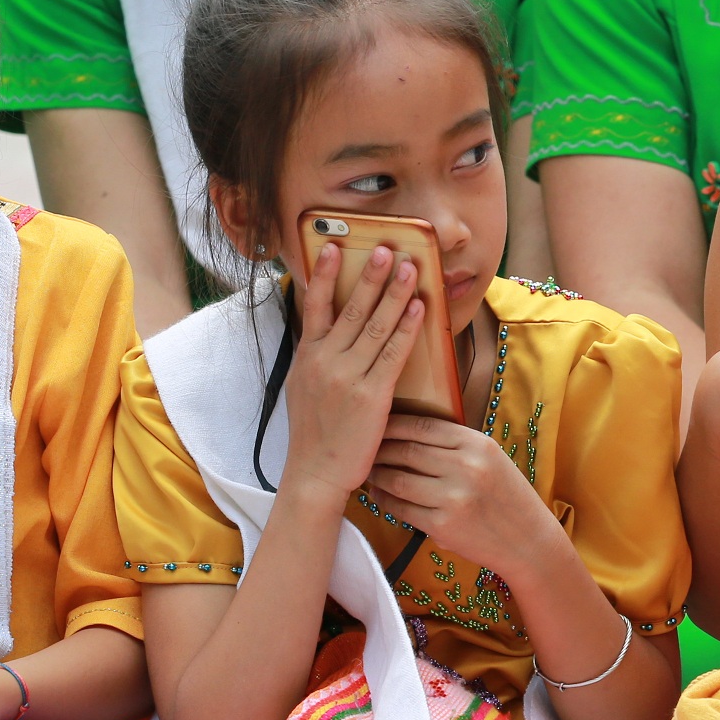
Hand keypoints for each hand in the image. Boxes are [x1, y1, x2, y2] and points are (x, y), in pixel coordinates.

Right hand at [280, 242, 424, 505]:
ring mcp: (347, 376)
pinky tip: (418, 308)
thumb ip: (314, 356)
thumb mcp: (301, 387)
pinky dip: (406, 327)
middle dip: (372, 275)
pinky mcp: (371, 395)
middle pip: (351, 308)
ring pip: (375, 325)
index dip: (326, 274)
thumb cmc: (313, 433)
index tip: (334, 246)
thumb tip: (323, 328)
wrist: (315, 472)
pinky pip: (392, 353)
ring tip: (410, 267)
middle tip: (388, 248)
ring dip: (395, 293)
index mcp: (307, 356)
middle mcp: (324, 361)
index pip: (315, 305)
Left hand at [366, 415, 560, 580]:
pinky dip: (384, 501)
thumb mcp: (490, 459)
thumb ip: (455, 445)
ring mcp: (454, 497)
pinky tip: (379, 496)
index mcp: (477, 445)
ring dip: (377, 475)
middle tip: (363, 450)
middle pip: (405, 451)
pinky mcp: (443, 525)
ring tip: (367, 473)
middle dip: (379, 450)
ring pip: (398, 480)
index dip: (393, 424)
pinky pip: (401, 509)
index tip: (376, 424)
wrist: (527, 541)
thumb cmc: (505, 497)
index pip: (422, 426)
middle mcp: (466, 467)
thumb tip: (406, 432)